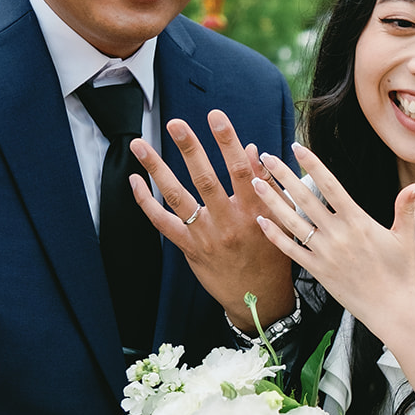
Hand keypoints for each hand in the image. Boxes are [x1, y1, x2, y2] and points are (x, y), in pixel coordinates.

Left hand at [129, 109, 293, 328]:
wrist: (259, 298)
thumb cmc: (271, 254)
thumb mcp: (279, 218)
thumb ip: (267, 185)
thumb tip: (253, 149)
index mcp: (255, 211)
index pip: (241, 170)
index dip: (228, 141)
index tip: (215, 117)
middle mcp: (229, 222)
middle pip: (205, 180)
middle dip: (190, 149)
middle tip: (175, 123)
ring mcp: (206, 236)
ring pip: (178, 198)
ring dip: (157, 169)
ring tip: (139, 144)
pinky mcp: (189, 248)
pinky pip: (163, 223)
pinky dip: (146, 202)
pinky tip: (135, 181)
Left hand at [252, 143, 414, 395]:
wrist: (394, 311)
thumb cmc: (404, 275)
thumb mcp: (408, 238)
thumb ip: (406, 208)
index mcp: (358, 221)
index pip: (330, 184)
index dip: (312, 164)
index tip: (296, 147)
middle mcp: (338, 234)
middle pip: (304, 198)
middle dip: (283, 175)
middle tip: (265, 157)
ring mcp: (325, 253)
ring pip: (292, 221)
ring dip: (272, 201)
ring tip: (255, 182)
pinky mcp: (318, 272)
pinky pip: (291, 250)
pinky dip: (275, 235)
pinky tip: (261, 221)